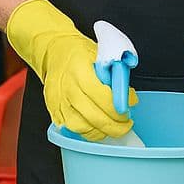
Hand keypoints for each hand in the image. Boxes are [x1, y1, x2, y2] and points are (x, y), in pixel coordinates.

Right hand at [7, 0, 136, 140]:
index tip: (129, 109)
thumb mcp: (103, 54)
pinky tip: (97, 127)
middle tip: (125, 124)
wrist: (55, 51)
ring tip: (112, 126)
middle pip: (95, 118)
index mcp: (81, 71)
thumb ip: (117, 74)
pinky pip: (73, 130)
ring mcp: (59, 102)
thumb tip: (129, 97)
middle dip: (116, 126)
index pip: (104, 98)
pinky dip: (88, 132)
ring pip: (84, 128)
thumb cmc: (80, 53)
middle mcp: (68, 88)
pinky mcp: (54, 111)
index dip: (120, 108)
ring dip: (102, 132)